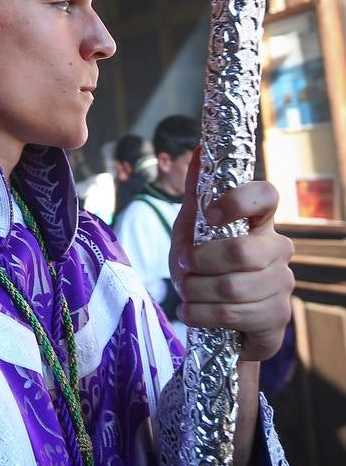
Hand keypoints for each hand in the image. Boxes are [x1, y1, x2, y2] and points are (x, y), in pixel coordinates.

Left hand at [170, 150, 294, 361]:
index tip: (210, 215)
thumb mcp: (190, 229)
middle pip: (242, 251)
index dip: (239, 201)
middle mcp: (278, 248)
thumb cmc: (204, 266)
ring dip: (195, 291)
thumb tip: (199, 149)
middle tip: (183, 266)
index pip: (267, 195)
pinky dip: (200, 314)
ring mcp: (282, 283)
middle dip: (199, 262)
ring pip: (232, 287)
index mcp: (259, 221)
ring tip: (186, 293)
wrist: (213, 315)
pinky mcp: (278, 316)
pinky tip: (191, 312)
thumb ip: (195, 194)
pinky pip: (233, 314)